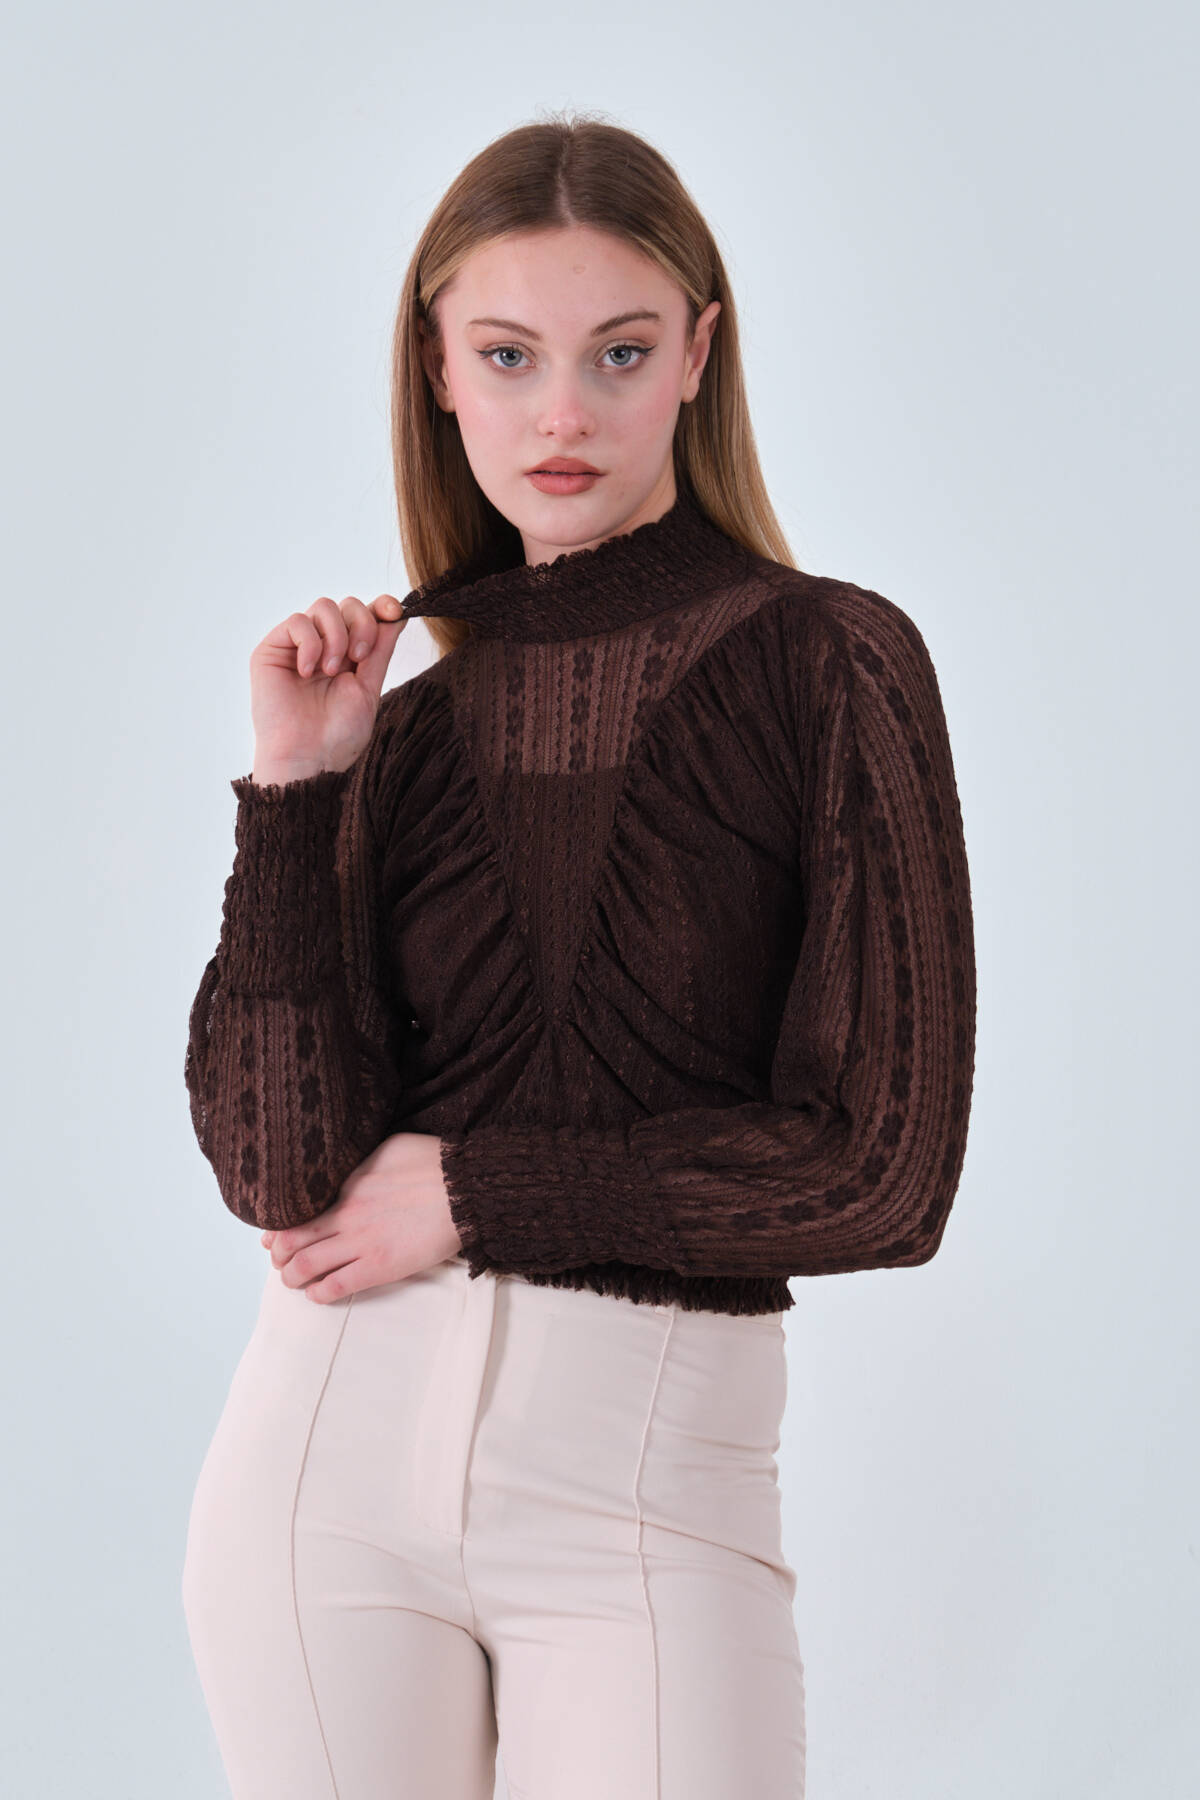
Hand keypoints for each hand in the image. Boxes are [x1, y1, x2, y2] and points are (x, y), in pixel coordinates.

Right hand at [249, 592, 408, 782]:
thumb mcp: (369, 687)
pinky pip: (297, 622)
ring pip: (323, 606)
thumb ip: (380, 650)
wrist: (309, 757)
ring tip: (331, 671)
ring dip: (336, 637)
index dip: (382, 605)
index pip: (366, 614)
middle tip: (359, 659)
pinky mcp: (272, 649)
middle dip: (361, 626)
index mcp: (349, 655)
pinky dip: (309, 643)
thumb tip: (396, 615)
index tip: (394, 611)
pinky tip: (308, 672)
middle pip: (348, 605)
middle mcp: (324, 646)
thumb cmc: (338, 734)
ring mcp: (297, 646)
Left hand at [260, 1134, 462, 1301]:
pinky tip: (317, 1294)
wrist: (463, 1188)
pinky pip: (337, 1285)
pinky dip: (319, 1294)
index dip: (278, 1227)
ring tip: (293, 1280)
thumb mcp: (386, 1147)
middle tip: (280, 1261)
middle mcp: (345, 1214)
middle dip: (278, 1254)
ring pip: (306, 1265)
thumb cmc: (431, 1162)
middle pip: (291, 1240)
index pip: (296, 1210)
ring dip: (292, 1277)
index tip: (273, 1236)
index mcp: (345, 1185)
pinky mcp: (379, 1266)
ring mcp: (361, 1242)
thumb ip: (359, 1160)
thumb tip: (347, 1164)